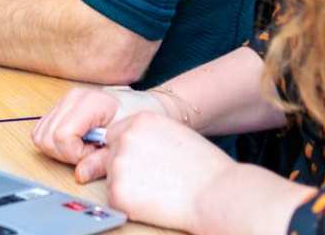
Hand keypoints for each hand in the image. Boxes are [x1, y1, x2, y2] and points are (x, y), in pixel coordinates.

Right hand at [32, 86, 164, 181]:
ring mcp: (64, 100)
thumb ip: (101, 161)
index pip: (62, 136)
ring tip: (85, 146)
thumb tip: (80, 175)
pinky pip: (42, 130)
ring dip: (59, 149)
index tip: (94, 152)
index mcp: (90, 101)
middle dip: (66, 154)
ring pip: (40, 135)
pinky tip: (78, 141)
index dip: (75, 154)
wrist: (142, 105)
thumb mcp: (123, 141)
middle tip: (90, 151)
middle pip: (46, 137)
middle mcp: (72, 97)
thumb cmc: (136, 118)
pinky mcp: (60, 107)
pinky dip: (56, 142)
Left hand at [103, 111, 232, 232]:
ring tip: (155, 190)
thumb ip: (150, 134)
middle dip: (124, 167)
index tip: (139, 162)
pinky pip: (114, 198)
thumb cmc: (202, 166)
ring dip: (126, 185)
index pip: (116, 133)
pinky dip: (128, 204)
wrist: (213, 193)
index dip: (126, 149)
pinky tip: (151, 202)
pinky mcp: (117, 192)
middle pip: (111, 154)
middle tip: (150, 180)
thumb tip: (137, 144)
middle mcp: (125, 137)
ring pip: (112, 177)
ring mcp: (119, 163)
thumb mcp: (175, 132)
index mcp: (140, 119)